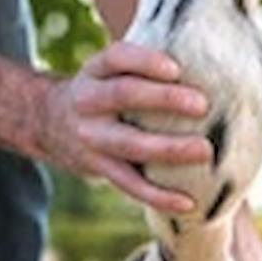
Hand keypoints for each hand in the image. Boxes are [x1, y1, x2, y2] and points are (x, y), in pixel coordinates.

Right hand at [37, 42, 211, 212]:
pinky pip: (130, 184)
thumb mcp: (109, 70)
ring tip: (205, 150)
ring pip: (129, 144)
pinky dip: (159, 196)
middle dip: (163, 99)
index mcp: (95, 71)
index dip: (145, 61)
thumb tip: (212, 57)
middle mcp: (88, 101)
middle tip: (202, 104)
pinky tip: (188, 203)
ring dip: (168, 148)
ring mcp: (91, 137)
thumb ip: (142, 66)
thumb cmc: (103, 92)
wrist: (50, 124)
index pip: (116, 57)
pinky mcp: (98, 168)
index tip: (176, 68)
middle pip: (123, 95)